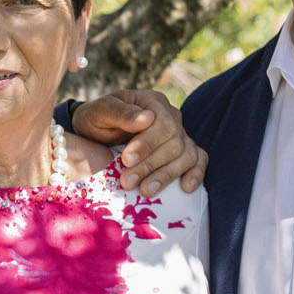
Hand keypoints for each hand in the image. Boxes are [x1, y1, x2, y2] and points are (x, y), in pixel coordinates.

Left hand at [71, 88, 206, 195]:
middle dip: (151, 164)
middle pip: (174, 142)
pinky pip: (199, 160)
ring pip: (186, 155)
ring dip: (166, 175)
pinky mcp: (183, 150)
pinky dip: (196, 173)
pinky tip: (186, 187)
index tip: (126, 160)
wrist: (94, 132)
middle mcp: (171, 116)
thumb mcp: (99, 113)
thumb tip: (147, 118)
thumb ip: (120, 113)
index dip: (147, 144)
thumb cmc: (97, 120)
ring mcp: (180, 134)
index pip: (162, 123)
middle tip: (127, 181)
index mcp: (152, 102)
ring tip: (146, 191)